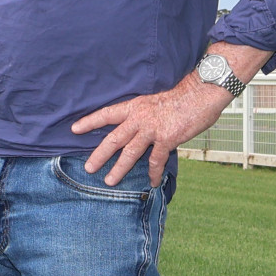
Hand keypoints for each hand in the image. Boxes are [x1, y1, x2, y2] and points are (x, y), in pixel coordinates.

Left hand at [71, 74, 227, 186]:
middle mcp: (140, 118)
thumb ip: (143, 115)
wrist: (201, 92)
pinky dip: (154, 173)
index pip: (107, 114)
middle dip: (99, 155)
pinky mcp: (167, 138)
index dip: (89, 121)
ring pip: (130, 152)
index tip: (74, 129)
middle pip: (113, 138)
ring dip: (119, 169)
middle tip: (89, 168)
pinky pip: (156, 160)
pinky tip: (153, 182)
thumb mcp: (154, 102)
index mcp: (135, 106)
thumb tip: (135, 129)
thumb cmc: (180, 97)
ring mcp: (152, 129)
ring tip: (110, 181)